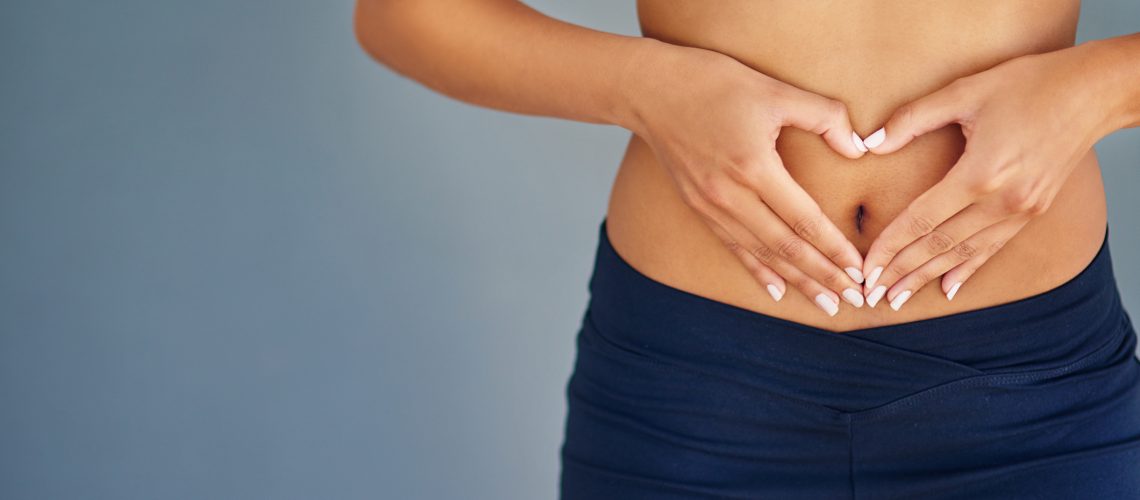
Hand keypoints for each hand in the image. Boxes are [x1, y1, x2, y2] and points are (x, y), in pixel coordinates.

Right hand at [622, 42, 869, 315]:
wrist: (650, 89)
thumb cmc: (713, 82)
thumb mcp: (775, 89)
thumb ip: (824, 117)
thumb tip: (858, 147)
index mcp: (752, 167)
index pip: (803, 219)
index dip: (834, 247)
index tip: (860, 269)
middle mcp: (729, 195)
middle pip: (785, 247)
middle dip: (823, 276)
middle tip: (855, 299)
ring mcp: (710, 205)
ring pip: (762, 253)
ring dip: (797, 281)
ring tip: (827, 302)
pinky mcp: (698, 207)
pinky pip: (733, 247)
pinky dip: (758, 271)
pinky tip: (778, 289)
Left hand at [857, 44, 1108, 309]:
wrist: (1095, 92)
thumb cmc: (1030, 85)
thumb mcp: (965, 91)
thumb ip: (913, 118)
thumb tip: (870, 142)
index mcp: (980, 174)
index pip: (922, 220)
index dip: (890, 246)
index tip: (867, 267)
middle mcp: (1002, 201)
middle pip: (940, 245)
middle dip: (902, 271)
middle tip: (872, 293)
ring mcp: (1021, 210)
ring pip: (964, 253)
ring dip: (928, 276)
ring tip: (899, 296)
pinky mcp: (1034, 211)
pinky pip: (993, 247)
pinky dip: (968, 268)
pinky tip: (948, 287)